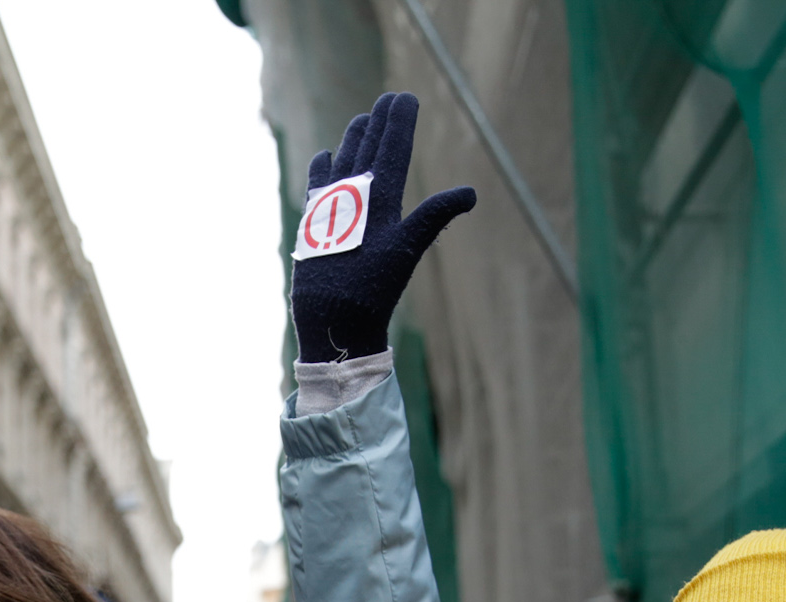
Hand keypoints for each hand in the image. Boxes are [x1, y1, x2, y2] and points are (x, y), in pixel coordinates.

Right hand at [289, 93, 475, 362]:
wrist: (339, 321)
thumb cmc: (373, 289)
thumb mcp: (405, 246)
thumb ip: (433, 215)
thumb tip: (470, 194)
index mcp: (386, 203)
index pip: (395, 152)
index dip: (400, 124)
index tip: (405, 97)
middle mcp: (363, 204)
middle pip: (372, 154)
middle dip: (379, 125)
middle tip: (389, 99)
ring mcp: (337, 214)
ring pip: (347, 166)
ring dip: (354, 141)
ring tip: (361, 119)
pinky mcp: (315, 227)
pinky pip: (318, 189)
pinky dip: (320, 170)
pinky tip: (324, 155)